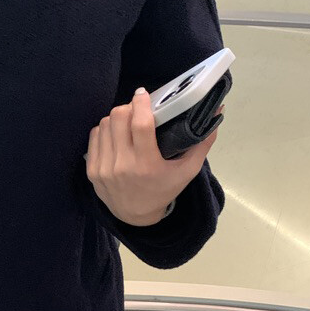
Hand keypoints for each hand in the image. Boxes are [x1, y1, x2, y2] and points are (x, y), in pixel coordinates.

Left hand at [85, 88, 224, 225]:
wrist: (135, 217)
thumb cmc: (164, 190)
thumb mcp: (187, 171)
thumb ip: (203, 143)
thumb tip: (217, 111)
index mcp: (146, 165)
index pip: (139, 125)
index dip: (141, 104)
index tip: (143, 93)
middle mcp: (122, 166)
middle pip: (118, 119)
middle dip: (128, 108)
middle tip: (137, 108)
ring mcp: (104, 168)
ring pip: (105, 124)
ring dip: (116, 118)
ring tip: (127, 121)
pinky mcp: (91, 170)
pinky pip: (95, 136)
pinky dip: (105, 129)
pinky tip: (115, 133)